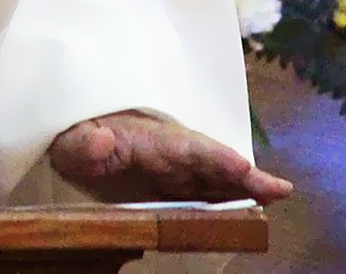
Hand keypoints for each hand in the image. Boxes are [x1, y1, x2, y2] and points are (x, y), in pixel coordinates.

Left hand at [47, 110, 293, 204]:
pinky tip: (252, 209)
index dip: (212, 157)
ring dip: (245, 187)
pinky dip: (230, 198)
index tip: (240, 165)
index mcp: (145, 138)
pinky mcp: (174, 184)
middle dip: (244, 174)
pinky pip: (206, 190)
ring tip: (276, 196)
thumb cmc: (69, 136)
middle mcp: (168, 150)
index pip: (183, 147)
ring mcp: (175, 167)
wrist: (71, 141)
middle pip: (210, 162)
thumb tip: (102, 140)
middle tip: (279, 188)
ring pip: (215, 176)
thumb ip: (82, 143)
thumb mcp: (67, 139)